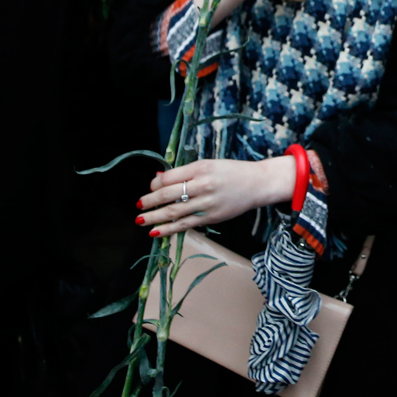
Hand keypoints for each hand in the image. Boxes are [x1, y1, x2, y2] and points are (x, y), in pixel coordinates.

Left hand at [138, 156, 294, 236]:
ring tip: (140, 220)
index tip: (150, 187)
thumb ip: (185, 172)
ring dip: (154, 217)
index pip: (169, 177)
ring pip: (173, 211)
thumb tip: (159, 178)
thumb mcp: (209, 164)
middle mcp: (203, 185)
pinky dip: (169, 229)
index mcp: (201, 168)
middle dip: (149, 201)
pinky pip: (185, 224)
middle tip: (138, 206)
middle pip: (167, 195)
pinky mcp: (211, 217)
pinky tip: (156, 232)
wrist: (258, 184)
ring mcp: (206, 203)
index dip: (155, 184)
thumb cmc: (232, 172)